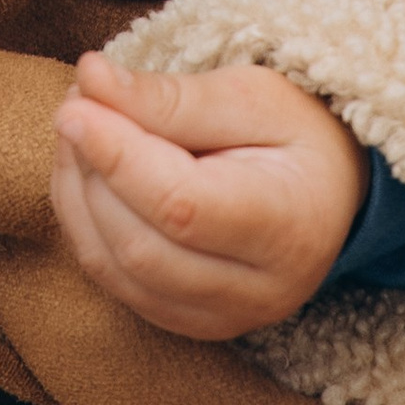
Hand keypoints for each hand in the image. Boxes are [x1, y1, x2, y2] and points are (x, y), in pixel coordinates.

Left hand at [49, 50, 368, 341]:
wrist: (330, 194)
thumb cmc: (296, 134)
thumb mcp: (251, 96)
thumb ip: (171, 97)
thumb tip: (90, 81)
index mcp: (288, 228)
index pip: (182, 206)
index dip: (117, 156)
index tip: (74, 103)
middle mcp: (259, 293)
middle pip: (140, 243)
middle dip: (93, 168)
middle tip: (80, 100)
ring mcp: (221, 319)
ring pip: (112, 266)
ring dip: (78, 192)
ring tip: (83, 127)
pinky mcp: (186, 324)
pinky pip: (109, 280)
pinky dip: (84, 220)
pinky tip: (90, 169)